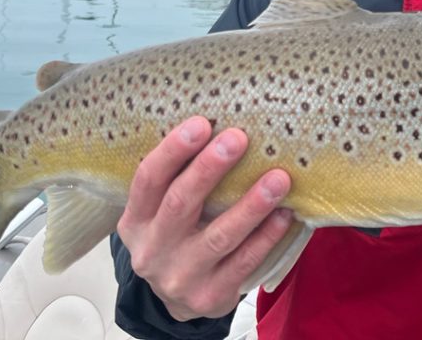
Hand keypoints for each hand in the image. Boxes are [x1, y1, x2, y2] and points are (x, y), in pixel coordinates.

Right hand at [116, 117, 292, 320]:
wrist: (179, 299)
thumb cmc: (178, 236)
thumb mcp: (162, 211)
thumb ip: (179, 178)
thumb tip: (222, 125)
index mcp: (136, 221)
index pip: (148, 180)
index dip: (172, 150)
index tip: (201, 123)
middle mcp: (153, 249)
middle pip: (180, 203)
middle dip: (209, 168)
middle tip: (238, 138)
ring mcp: (180, 276)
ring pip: (219, 236)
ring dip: (251, 205)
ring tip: (279, 178)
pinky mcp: (210, 296)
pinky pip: (244, 262)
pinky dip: (267, 236)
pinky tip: (285, 214)